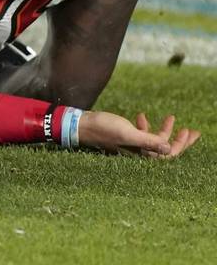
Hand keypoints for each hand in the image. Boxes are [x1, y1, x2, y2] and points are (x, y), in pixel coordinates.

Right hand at [78, 111, 198, 157]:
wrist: (80, 125)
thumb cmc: (102, 128)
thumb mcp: (127, 133)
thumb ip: (148, 140)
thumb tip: (169, 148)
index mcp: (140, 155)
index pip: (168, 155)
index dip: (181, 144)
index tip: (189, 131)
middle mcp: (138, 153)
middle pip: (165, 149)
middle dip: (179, 139)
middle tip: (191, 130)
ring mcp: (131, 146)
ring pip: (155, 141)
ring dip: (164, 130)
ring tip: (170, 117)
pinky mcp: (124, 139)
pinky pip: (142, 135)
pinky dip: (146, 127)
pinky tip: (141, 116)